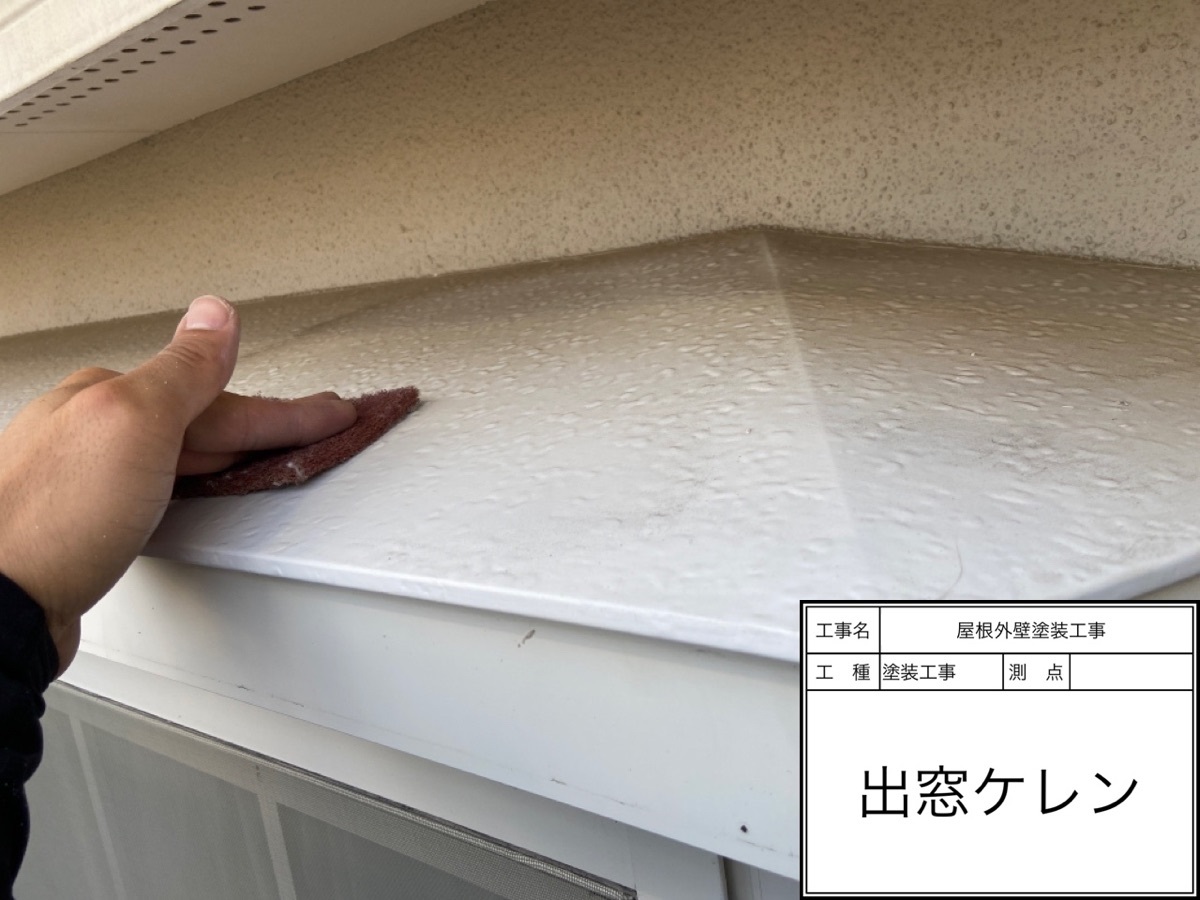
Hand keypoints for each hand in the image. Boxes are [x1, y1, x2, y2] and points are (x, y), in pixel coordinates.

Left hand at [0, 295, 356, 676]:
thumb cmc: (52, 521)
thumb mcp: (136, 424)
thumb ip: (185, 369)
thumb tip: (216, 313)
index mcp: (108, 396)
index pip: (220, 397)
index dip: (286, 411)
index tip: (332, 414)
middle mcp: (92, 430)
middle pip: (202, 424)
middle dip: (265, 426)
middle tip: (316, 429)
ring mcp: (87, 478)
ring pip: (179, 455)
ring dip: (232, 453)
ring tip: (274, 455)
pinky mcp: (84, 524)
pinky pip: (159, 489)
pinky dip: (195, 486)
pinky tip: (199, 494)